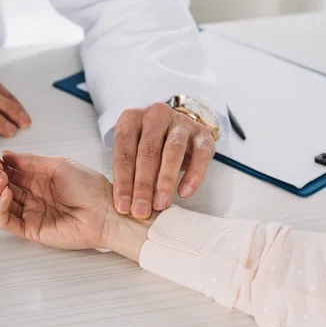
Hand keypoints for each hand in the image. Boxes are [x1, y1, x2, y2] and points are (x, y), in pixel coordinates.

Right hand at [0, 151, 152, 260]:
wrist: (106, 211)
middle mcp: (34, 196)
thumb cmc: (90, 187)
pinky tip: (7, 194)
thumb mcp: (59, 164)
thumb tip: (7, 155)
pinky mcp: (33, 230)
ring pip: (1, 204)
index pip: (11, 172)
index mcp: (41, 180)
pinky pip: (8, 222)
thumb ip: (31, 161)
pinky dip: (1, 208)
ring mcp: (32, 213)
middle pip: (3, 187)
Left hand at [113, 103, 215, 218]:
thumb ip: (128, 172)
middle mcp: (155, 116)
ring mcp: (181, 122)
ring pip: (173, 150)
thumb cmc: (150, 145)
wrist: (180, 129)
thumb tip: (126, 205)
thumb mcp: (133, 152)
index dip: (122, 181)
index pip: (124, 151)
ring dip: (166, 180)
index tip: (122, 206)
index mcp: (131, 119)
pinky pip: (200, 154)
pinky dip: (192, 175)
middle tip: (141, 210)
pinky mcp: (202, 133)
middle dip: (143, 185)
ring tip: (161, 204)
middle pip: (148, 152)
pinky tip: (184, 193)